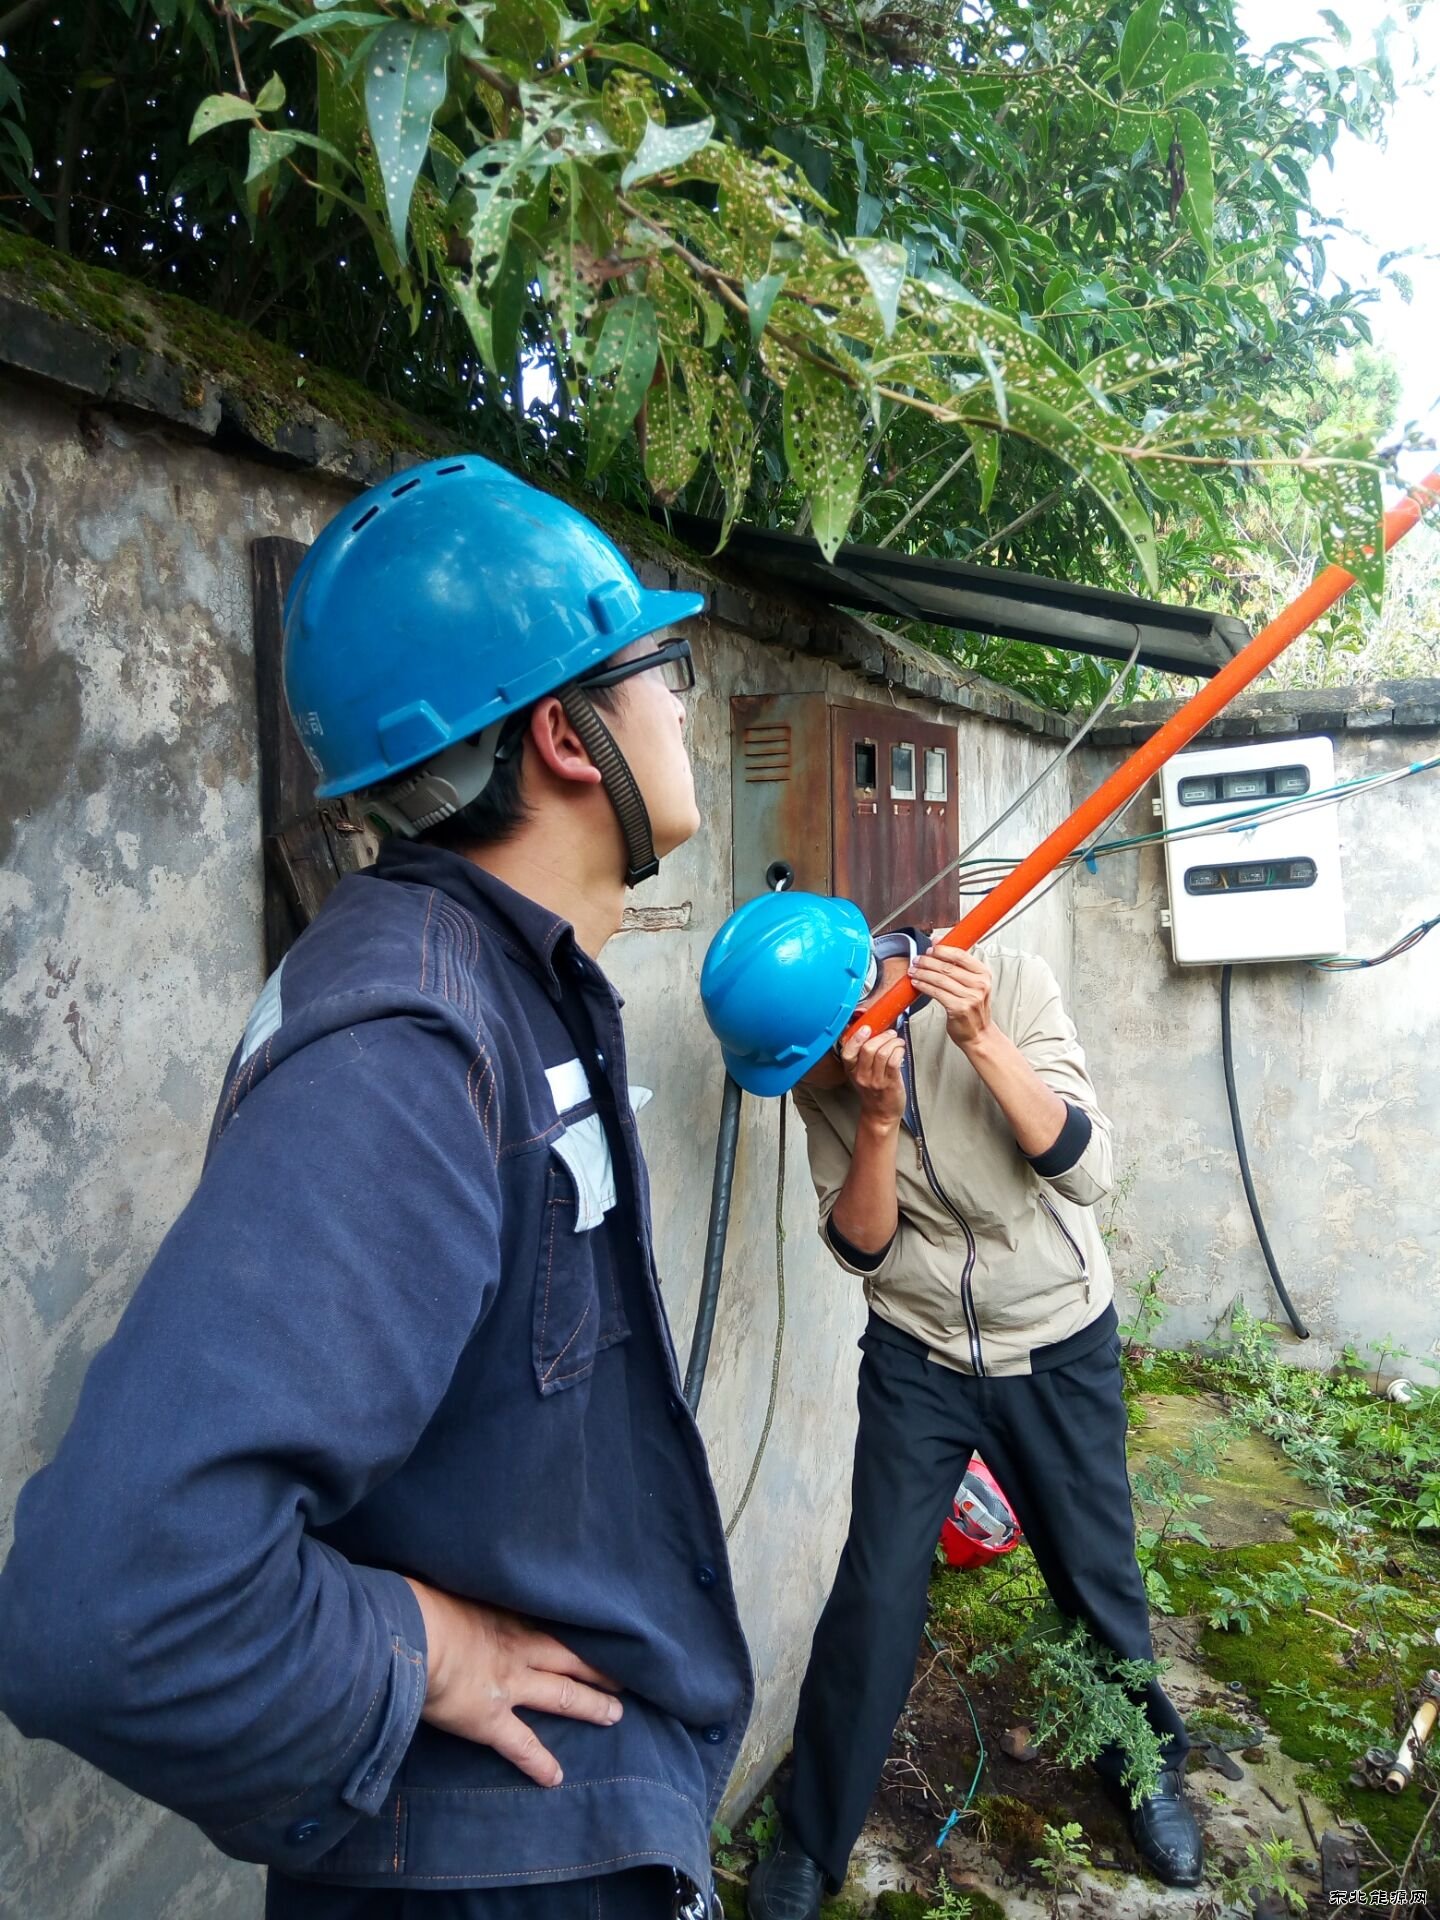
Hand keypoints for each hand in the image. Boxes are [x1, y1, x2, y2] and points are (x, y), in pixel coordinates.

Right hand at [404, 1580, 621, 1786]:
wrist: (412, 1634)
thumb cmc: (424, 1604)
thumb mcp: (454, 1586)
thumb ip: (465, 1594)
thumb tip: (458, 1584)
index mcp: (506, 1617)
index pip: (551, 1622)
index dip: (576, 1629)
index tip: (598, 1630)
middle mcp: (518, 1649)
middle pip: (571, 1659)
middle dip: (599, 1669)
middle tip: (625, 1676)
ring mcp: (510, 1685)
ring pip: (563, 1696)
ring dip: (591, 1705)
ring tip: (615, 1714)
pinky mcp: (491, 1721)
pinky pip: (523, 1746)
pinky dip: (539, 1763)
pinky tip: (555, 1778)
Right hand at [838, 1021, 906, 1126]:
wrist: (880, 1114)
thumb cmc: (873, 1092)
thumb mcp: (861, 1073)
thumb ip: (864, 1056)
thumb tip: (876, 1032)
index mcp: (852, 1070)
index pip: (848, 1052)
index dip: (856, 1037)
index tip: (866, 1028)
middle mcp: (862, 1075)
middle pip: (868, 1049)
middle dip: (882, 1036)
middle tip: (890, 1034)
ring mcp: (876, 1080)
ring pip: (882, 1053)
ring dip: (893, 1042)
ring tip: (897, 1041)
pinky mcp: (890, 1083)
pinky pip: (894, 1061)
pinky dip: (899, 1051)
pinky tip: (901, 1050)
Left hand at [909, 945, 992, 1050]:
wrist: (978, 1033)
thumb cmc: (973, 1008)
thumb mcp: (972, 984)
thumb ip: (958, 965)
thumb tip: (938, 943)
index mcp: (983, 974)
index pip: (960, 955)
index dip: (942, 949)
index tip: (930, 948)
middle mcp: (979, 984)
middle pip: (947, 967)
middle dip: (928, 961)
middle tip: (917, 960)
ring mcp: (970, 997)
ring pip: (940, 979)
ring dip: (922, 973)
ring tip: (913, 971)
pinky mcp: (959, 1008)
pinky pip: (936, 993)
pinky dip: (924, 986)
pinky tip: (917, 983)